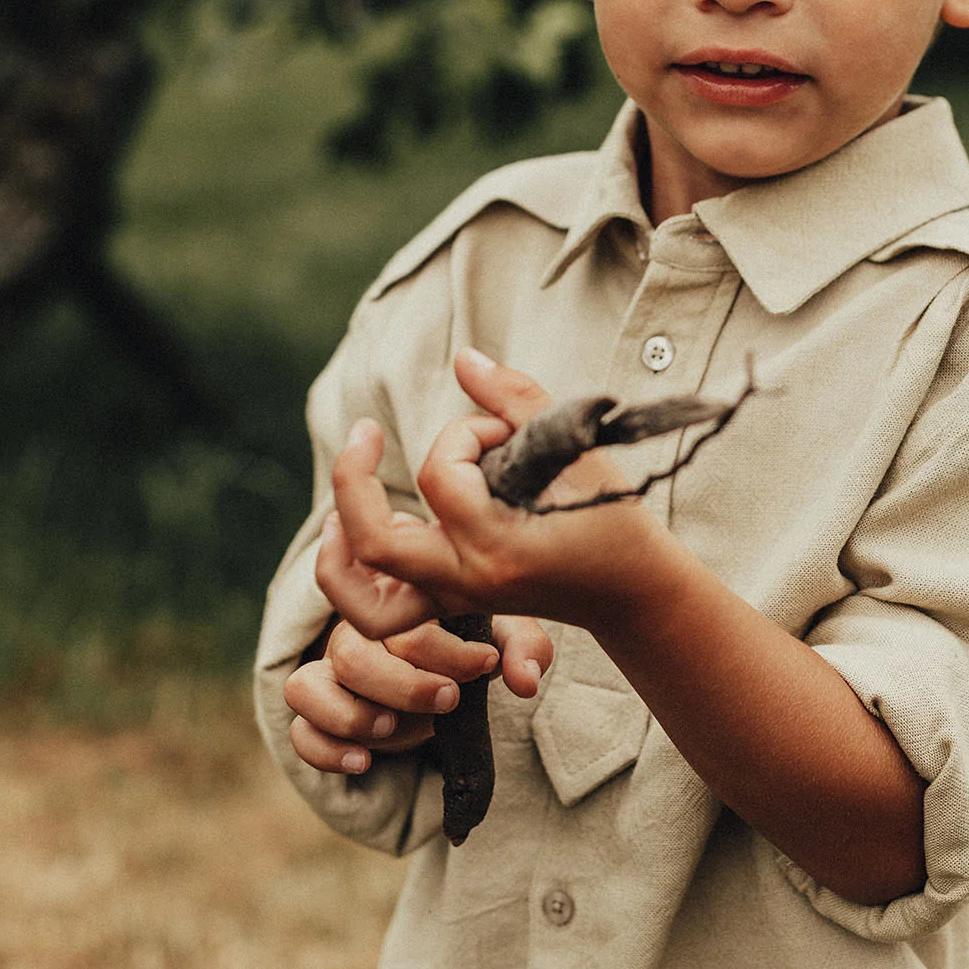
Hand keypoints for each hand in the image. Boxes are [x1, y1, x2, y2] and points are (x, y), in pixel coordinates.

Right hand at [285, 613, 552, 775]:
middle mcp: (353, 634)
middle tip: (449, 700)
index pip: (401, 622)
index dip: (445, 649)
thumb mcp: (505, 637)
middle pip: (350, 654)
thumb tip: (525, 682)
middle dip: (403, 685)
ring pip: (306, 689)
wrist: (449, 676)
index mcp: (392, 605)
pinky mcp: (321, 717)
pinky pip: (299, 732)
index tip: (486, 663)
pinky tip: (364, 763)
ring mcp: (330, 676)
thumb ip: (522, 647)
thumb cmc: (473, 644)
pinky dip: (325, 750)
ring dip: (351, 714)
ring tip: (392, 728)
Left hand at [325, 347, 673, 638]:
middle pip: (373, 543)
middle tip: (363, 433)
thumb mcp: (576, 447)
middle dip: (351, 481)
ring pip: (362, 605)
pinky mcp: (452, 604)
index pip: (439, 476)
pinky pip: (382, 611)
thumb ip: (515, 397)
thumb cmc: (612, 516)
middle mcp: (469, 580)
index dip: (462, 433)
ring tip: (338, 508)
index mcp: (500, 544)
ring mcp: (456, 600)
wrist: (633, 593)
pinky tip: (358, 531)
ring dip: (336, 557)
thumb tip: (464, 357)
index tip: (503, 429)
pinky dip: (358, 576)